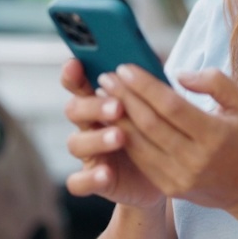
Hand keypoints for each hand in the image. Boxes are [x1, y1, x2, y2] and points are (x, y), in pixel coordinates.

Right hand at [60, 59, 164, 210]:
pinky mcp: (95, 181)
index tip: (76, 63)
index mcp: (101, 101)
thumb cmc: (161, 133)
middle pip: (74, 109)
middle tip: (118, 106)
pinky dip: (89, 178)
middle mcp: (90, 125)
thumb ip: (152, 84)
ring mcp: (90, 154)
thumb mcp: (160, 107)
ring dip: (96, 138)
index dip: (73, 73)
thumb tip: (156, 57)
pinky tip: (106, 173)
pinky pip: (78, 182)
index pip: (79, 82)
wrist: (165, 177)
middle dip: (93, 105)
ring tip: (120, 136)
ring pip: (75, 143)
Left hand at [95, 64, 237, 212]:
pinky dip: (124, 138)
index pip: (171, 106)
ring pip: (139, 144)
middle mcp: (196, 160)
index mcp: (215, 135)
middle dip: (124, 98)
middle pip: (150, 124)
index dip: (145, 86)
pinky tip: (115, 120)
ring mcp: (180, 177)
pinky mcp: (170, 188)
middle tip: (106, 77)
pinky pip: (140, 160)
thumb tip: (179, 74)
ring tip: (103, 96)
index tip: (124, 67)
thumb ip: (215, 81)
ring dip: (117, 118)